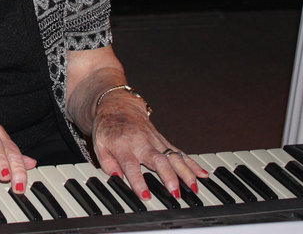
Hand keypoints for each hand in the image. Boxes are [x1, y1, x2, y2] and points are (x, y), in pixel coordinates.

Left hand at [92, 93, 207, 200]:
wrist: (118, 106)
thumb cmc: (108, 127)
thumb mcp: (98, 144)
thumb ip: (107, 163)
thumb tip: (118, 178)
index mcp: (123, 145)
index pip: (131, 166)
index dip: (138, 182)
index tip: (146, 196)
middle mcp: (142, 143)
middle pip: (158, 160)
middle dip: (168, 177)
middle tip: (176, 193)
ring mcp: (155, 141)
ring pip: (173, 156)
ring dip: (185, 172)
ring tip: (193, 187)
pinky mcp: (163, 141)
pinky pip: (179, 152)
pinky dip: (192, 163)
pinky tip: (203, 174)